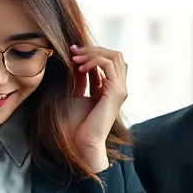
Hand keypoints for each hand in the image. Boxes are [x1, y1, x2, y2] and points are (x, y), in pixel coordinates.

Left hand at [67, 44, 128, 168]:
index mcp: (111, 88)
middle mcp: (118, 87)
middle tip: (74, 51)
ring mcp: (120, 89)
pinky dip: (93, 61)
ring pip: (114, 56)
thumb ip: (81, 78)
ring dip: (93, 53)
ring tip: (76, 58)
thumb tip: (77, 61)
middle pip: (114, 55)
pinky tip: (80, 67)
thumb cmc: (77, 124)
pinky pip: (108, 65)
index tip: (72, 51)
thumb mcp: (77, 94)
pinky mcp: (117, 92)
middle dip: (93, 49)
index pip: (108, 61)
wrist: (82, 143)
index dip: (91, 52)